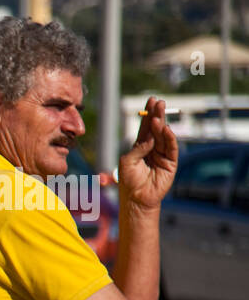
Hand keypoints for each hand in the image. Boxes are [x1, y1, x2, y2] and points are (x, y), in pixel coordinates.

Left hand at [117, 95, 177, 213]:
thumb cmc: (128, 181)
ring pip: (163, 136)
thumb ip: (137, 148)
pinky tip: (166, 129)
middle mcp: (152, 148)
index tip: (151, 100)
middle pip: (156, 129)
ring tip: (158, 116)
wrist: (137, 199)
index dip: (148, 114)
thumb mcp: (127, 162)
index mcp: (140, 147)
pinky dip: (169, 138)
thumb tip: (149, 138)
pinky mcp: (170, 163)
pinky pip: (171, 148)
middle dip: (158, 115)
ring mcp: (162, 155)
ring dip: (162, 125)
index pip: (145, 127)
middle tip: (159, 102)